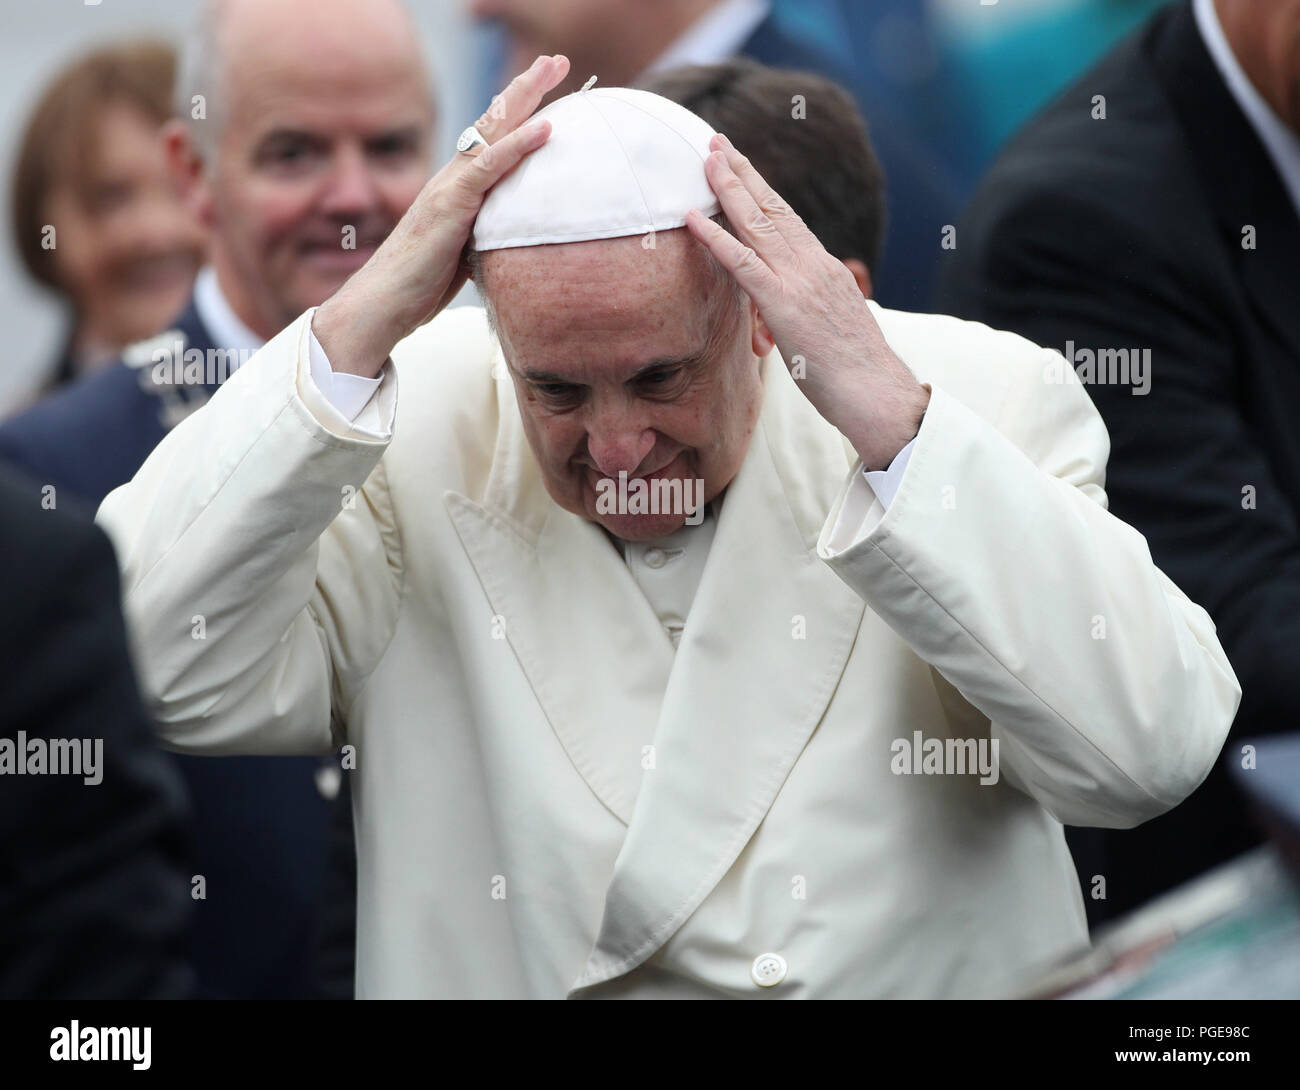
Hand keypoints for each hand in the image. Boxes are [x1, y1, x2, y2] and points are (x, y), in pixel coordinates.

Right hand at [312, 54, 570, 377]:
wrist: (382, 305)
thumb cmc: (420, 286)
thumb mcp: (466, 255)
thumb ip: (488, 237)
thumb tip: (517, 239)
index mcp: (459, 190)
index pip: (494, 141)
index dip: (520, 113)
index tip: (550, 88)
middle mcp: (452, 179)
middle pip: (494, 123)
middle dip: (526, 88)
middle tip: (558, 60)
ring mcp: (449, 189)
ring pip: (492, 132)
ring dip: (524, 99)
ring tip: (553, 69)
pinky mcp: (449, 206)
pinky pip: (488, 168)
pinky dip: (518, 146)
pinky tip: (545, 127)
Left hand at [686, 134, 928, 469]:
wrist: (876, 392)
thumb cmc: (855, 373)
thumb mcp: (831, 329)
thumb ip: (809, 310)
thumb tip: (791, 313)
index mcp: (824, 269)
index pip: (788, 221)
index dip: (762, 192)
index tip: (742, 166)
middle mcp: (812, 264)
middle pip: (771, 208)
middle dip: (742, 173)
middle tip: (716, 142)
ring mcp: (798, 280)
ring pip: (756, 223)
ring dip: (728, 188)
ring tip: (706, 158)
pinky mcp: (783, 304)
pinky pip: (742, 263)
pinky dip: (715, 237)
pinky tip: (693, 217)